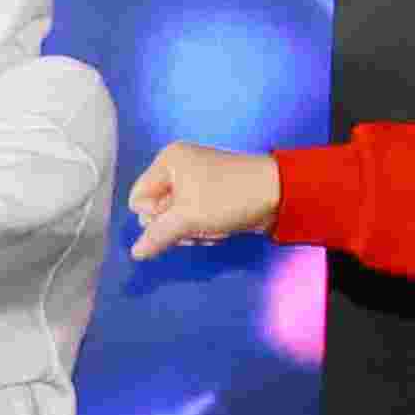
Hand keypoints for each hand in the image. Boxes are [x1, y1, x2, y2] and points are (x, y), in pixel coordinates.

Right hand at [122, 142, 279, 257]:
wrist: (279, 194)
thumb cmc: (228, 198)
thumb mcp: (188, 218)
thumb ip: (157, 236)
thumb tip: (135, 253)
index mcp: (167, 162)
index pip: (138, 200)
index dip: (153, 216)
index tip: (176, 217)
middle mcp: (178, 168)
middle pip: (156, 211)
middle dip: (174, 226)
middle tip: (196, 226)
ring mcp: (194, 183)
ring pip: (174, 220)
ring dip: (190, 231)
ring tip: (212, 228)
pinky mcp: (209, 197)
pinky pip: (191, 219)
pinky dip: (202, 228)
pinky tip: (219, 229)